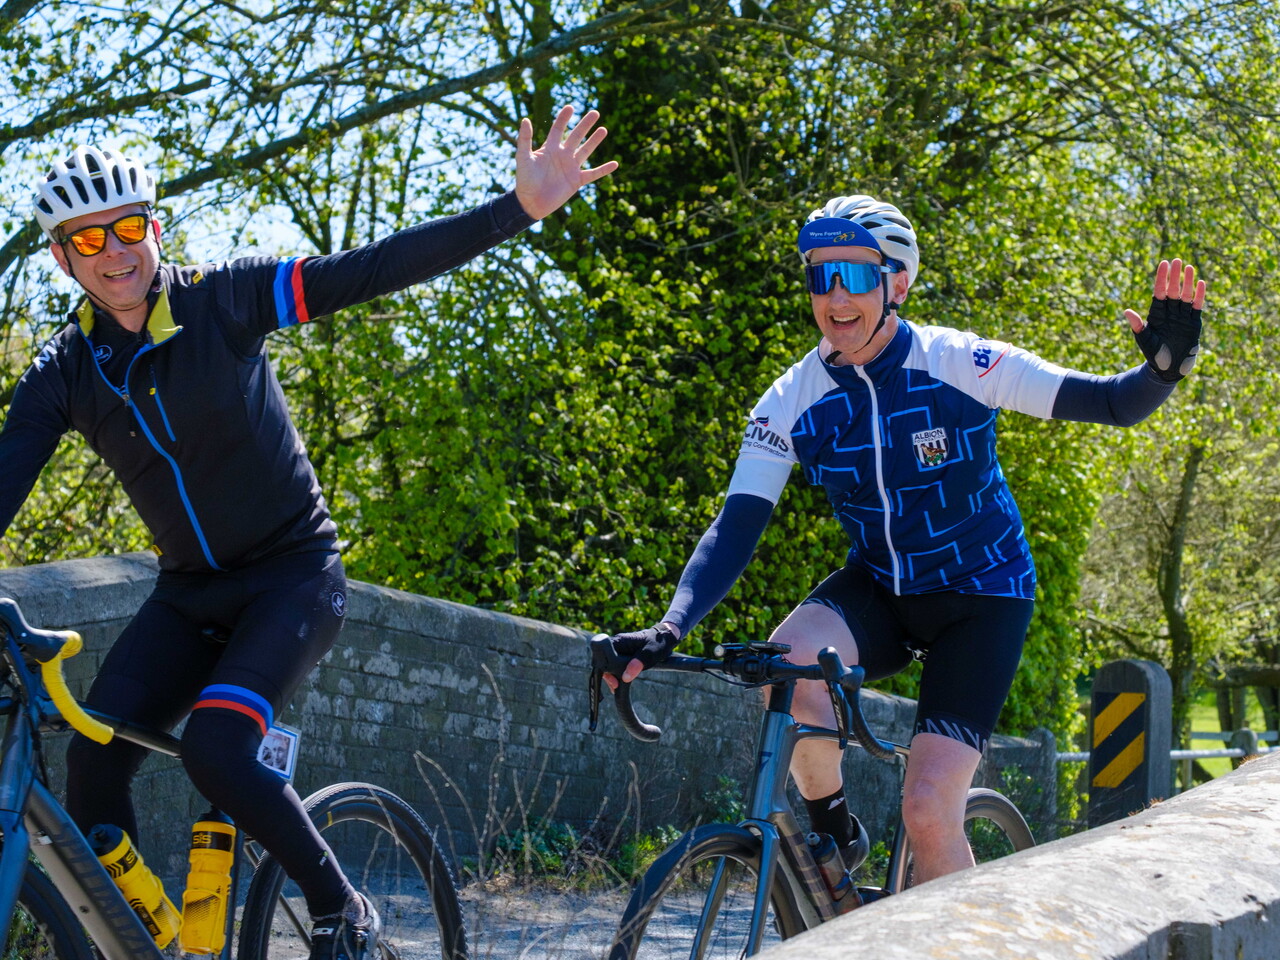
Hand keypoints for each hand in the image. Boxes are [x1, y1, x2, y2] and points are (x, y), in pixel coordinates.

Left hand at [514, 105, 617, 220]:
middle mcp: (562, 155)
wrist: (531, 203)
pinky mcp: (576, 181)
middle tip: (595, 112)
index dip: (564, 118)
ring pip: (586, 151)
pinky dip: (604, 170)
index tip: (570, 107)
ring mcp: (571, 168)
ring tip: (604, 129)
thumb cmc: (525, 180)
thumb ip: (525, 139)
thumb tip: (525, 119)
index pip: (558, 129)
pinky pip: (593, 174)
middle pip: (576, 136)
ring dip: (595, 141)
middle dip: (585, 125)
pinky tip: (615, 164)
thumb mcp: (523, 158)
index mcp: (550, 148)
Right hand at [601, 624, 679, 692]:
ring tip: (616, 687)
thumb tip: (625, 677)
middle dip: (606, 674)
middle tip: (615, 686)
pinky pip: (613, 664)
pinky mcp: (622, 653)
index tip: (612, 680)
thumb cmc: (658, 643)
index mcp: (620, 641)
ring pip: (607, 663)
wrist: (666, 637)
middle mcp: (616, 644)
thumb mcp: (651, 654)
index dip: (603, 668)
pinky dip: (614, 673)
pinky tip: (618, 683)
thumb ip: (638, 663)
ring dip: (610, 675)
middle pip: (602, 660)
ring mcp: (619, 648)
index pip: (601, 654)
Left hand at [1125, 259, 1206, 381]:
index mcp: (1156, 314)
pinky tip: (1200, 284)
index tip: (1163, 264)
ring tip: (1189, 267)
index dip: (1161, 278)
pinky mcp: (1194, 323)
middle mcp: (1169, 312)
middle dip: (1175, 276)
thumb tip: (1127, 311)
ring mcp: (1182, 317)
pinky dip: (1199, 296)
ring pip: (1185, 295)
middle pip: (1172, 290)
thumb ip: (1138, 325)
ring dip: (1187, 282)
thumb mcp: (1144, 339)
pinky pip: (1196, 306)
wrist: (1168, 369)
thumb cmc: (1154, 354)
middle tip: (1177, 260)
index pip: (1159, 292)